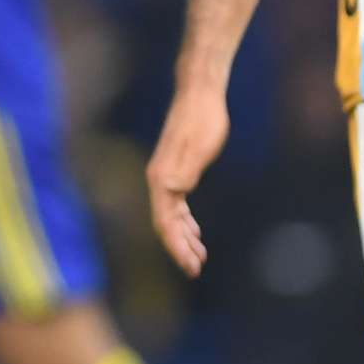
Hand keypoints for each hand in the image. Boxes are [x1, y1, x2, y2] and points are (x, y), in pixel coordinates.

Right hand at [144, 82, 228, 275]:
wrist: (200, 93)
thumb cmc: (204, 117)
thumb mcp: (200, 144)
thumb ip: (185, 169)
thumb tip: (171, 189)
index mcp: (161, 177)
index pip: (164, 222)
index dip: (176, 246)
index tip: (191, 266)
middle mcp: (159, 179)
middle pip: (165, 224)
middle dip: (180, 249)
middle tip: (196, 270)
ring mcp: (166, 176)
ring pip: (170, 216)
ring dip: (183, 238)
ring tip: (198, 258)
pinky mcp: (176, 171)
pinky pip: (177, 205)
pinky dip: (185, 222)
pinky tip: (195, 232)